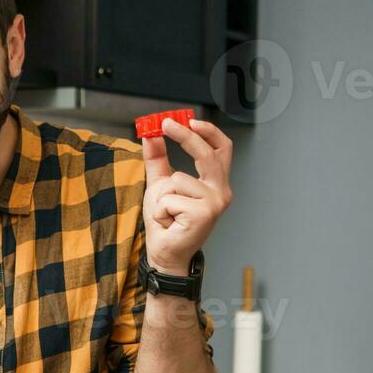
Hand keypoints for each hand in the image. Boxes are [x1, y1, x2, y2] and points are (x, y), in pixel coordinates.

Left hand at [141, 117, 233, 273]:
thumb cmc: (167, 222)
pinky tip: (168, 222)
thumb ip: (157, 160)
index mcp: (215, 182)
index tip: (189, 119)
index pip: (221, 149)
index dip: (209, 131)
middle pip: (205, 155)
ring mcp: (215, 203)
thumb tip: (150, 135)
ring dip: (161, 196)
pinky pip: (170, 198)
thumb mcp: (160, 185)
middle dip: (185, 137)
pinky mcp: (203, 215)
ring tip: (166, 212)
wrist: (165, 253)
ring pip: (176, 180)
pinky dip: (160, 210)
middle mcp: (221, 191)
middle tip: (164, 125)